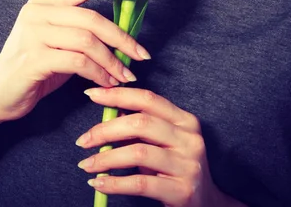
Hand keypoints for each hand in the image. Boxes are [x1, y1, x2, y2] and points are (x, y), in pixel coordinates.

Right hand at [0, 0, 150, 121]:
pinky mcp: (32, 59)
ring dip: (112, 61)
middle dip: (122, 38)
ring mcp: (32, 34)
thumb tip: (124, 31)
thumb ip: (83, 29)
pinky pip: (78, 62)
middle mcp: (37, 11)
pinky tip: (106, 83)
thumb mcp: (59, 40)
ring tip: (124, 76)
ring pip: (87, 41)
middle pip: (92, 18)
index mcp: (44, 1)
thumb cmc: (34, 66)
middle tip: (141, 55)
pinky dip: (98, 73)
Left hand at [76, 87, 240, 206]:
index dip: (117, 95)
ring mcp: (188, 164)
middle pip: (140, 122)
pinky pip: (141, 183)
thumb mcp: (164, 143)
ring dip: (106, 158)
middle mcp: (189, 138)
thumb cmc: (176, 169)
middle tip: (83, 140)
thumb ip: (143, 128)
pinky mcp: (183, 190)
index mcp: (185, 120)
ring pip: (138, 152)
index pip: (147, 98)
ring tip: (86, 164)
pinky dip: (115, 182)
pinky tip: (99, 182)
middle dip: (106, 129)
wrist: (207, 206)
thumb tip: (108, 113)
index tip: (91, 95)